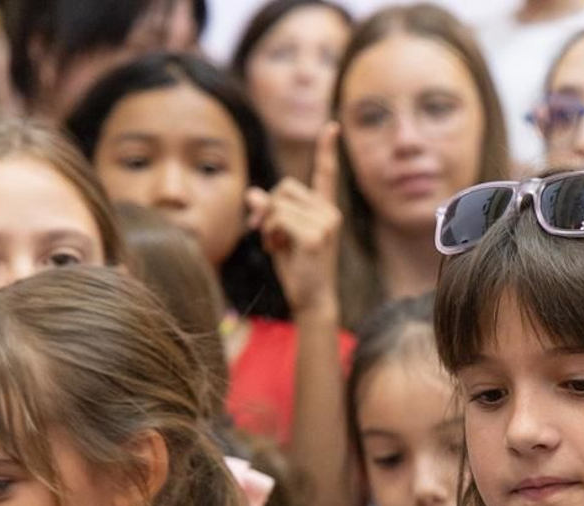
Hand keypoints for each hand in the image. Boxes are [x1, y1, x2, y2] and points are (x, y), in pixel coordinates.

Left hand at [245, 122, 341, 318]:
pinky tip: (277, 249)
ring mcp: (325, 222)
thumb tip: (252, 194)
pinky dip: (269, 232)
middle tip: (263, 233)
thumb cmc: (296, 268)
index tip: (331, 126)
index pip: (326, 173)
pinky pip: (277, 217)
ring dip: (267, 223)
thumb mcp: (279, 235)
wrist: (312, 300)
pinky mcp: (315, 235)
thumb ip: (269, 213)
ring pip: (278, 202)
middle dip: (268, 207)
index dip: (327, 149)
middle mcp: (329, 211)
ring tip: (275, 244)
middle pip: (285, 186)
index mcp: (324, 210)